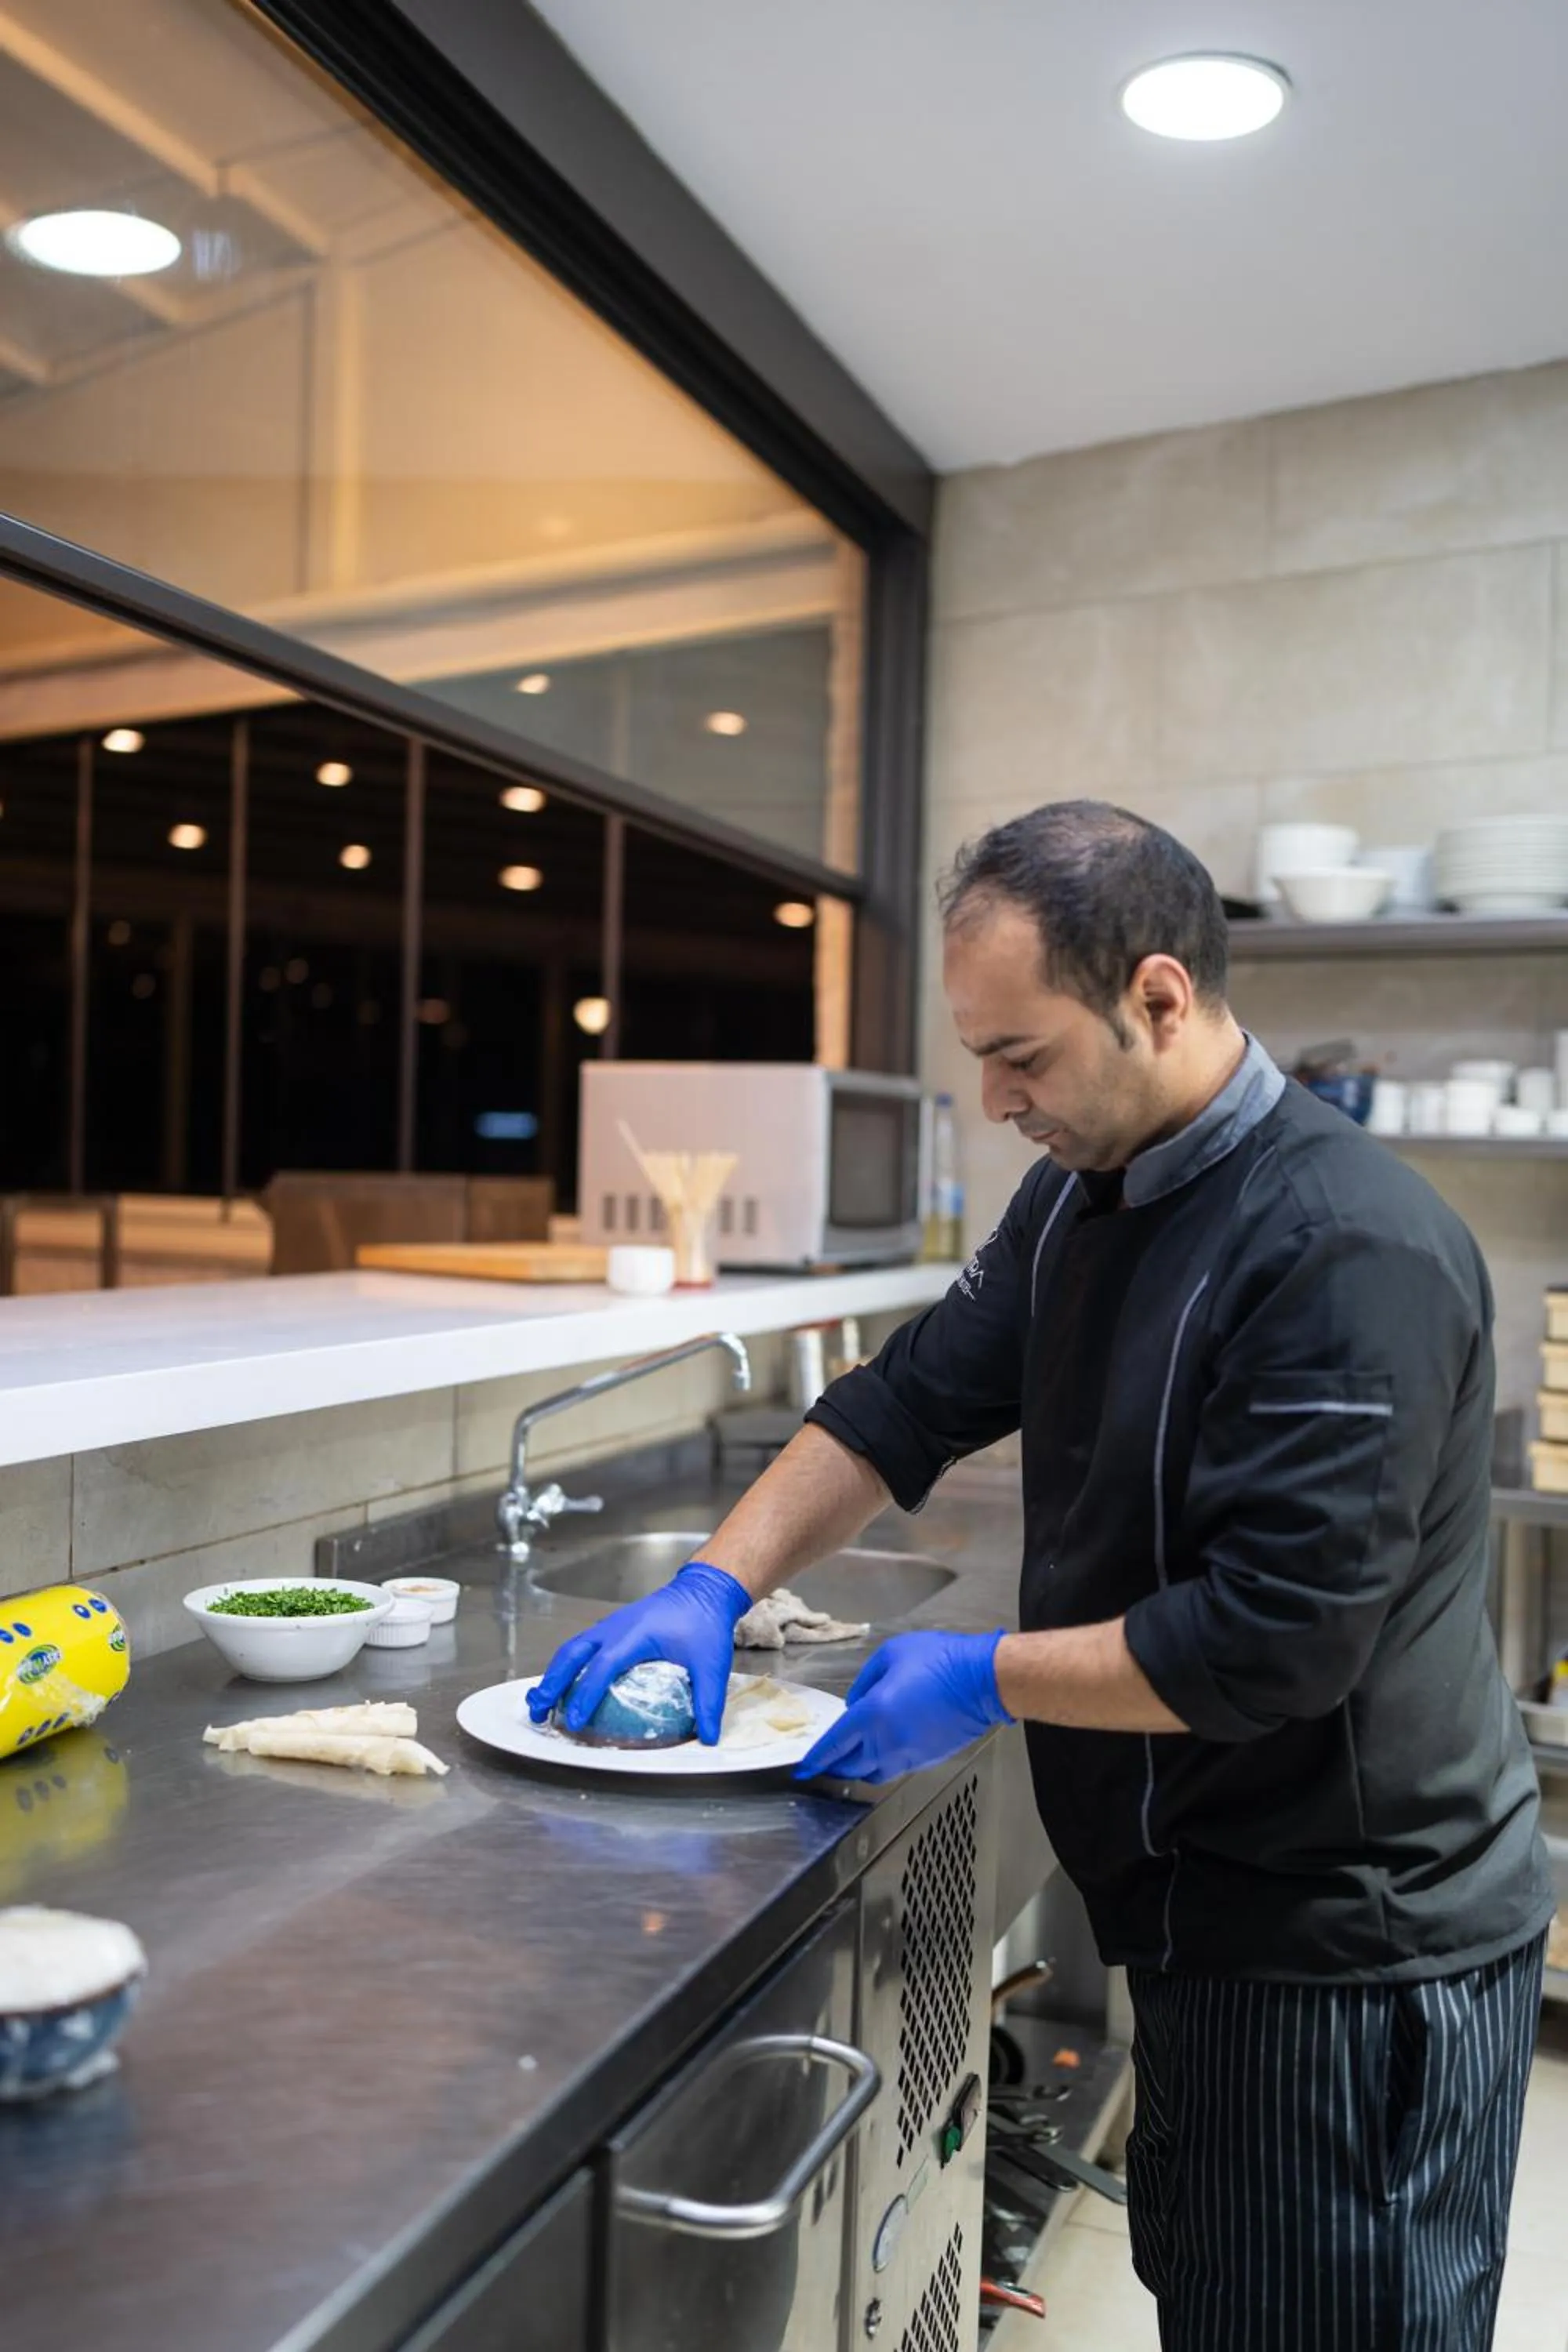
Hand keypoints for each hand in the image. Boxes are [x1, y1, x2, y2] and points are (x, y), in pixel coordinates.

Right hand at [528, 1562, 752, 1744]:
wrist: (705, 1589)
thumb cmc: (705, 1622)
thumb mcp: (712, 1664)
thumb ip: (709, 1701)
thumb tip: (708, 1739)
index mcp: (635, 1634)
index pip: (602, 1667)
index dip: (585, 1695)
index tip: (574, 1721)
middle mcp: (615, 1628)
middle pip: (571, 1654)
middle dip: (551, 1683)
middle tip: (538, 1710)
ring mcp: (611, 1626)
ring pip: (572, 1649)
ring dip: (554, 1674)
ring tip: (541, 1702)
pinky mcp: (613, 1628)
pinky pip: (582, 1646)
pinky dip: (567, 1666)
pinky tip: (566, 1685)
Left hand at [794, 1627, 1011, 1784]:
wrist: (982, 1681)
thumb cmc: (939, 1660)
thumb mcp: (891, 1654)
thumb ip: (865, 1681)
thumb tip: (855, 1703)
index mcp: (873, 1715)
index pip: (835, 1745)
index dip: (816, 1758)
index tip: (803, 1767)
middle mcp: (886, 1742)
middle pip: (850, 1766)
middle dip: (834, 1766)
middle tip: (826, 1760)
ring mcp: (908, 1755)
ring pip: (872, 1773)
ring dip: (858, 1767)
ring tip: (853, 1756)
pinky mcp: (926, 1759)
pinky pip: (894, 1768)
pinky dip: (882, 1763)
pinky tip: (884, 1747)